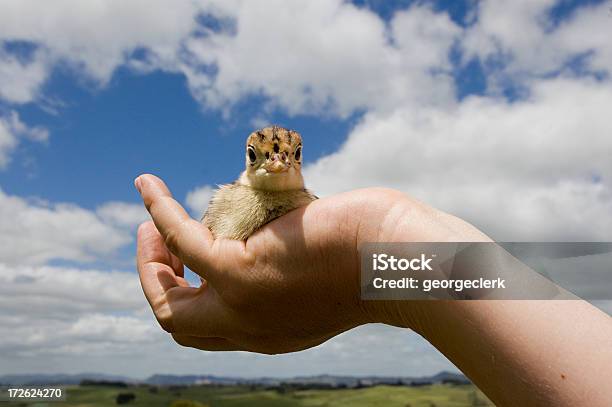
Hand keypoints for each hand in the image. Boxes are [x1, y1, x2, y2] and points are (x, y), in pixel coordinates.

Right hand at [135, 174, 487, 353]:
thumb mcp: (327, 270)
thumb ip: (296, 266)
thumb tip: (282, 230)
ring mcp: (243, 303)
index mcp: (273, 330)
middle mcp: (253, 328)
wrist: (406, 257)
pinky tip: (148, 186)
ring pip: (169, 298)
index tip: (184, 260)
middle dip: (159, 285)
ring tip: (150, 219)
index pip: (210, 329)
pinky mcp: (241, 271)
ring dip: (151, 257)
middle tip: (157, 245)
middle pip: (179, 322)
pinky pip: (180, 240)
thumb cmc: (381, 256)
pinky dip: (159, 211)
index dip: (188, 296)